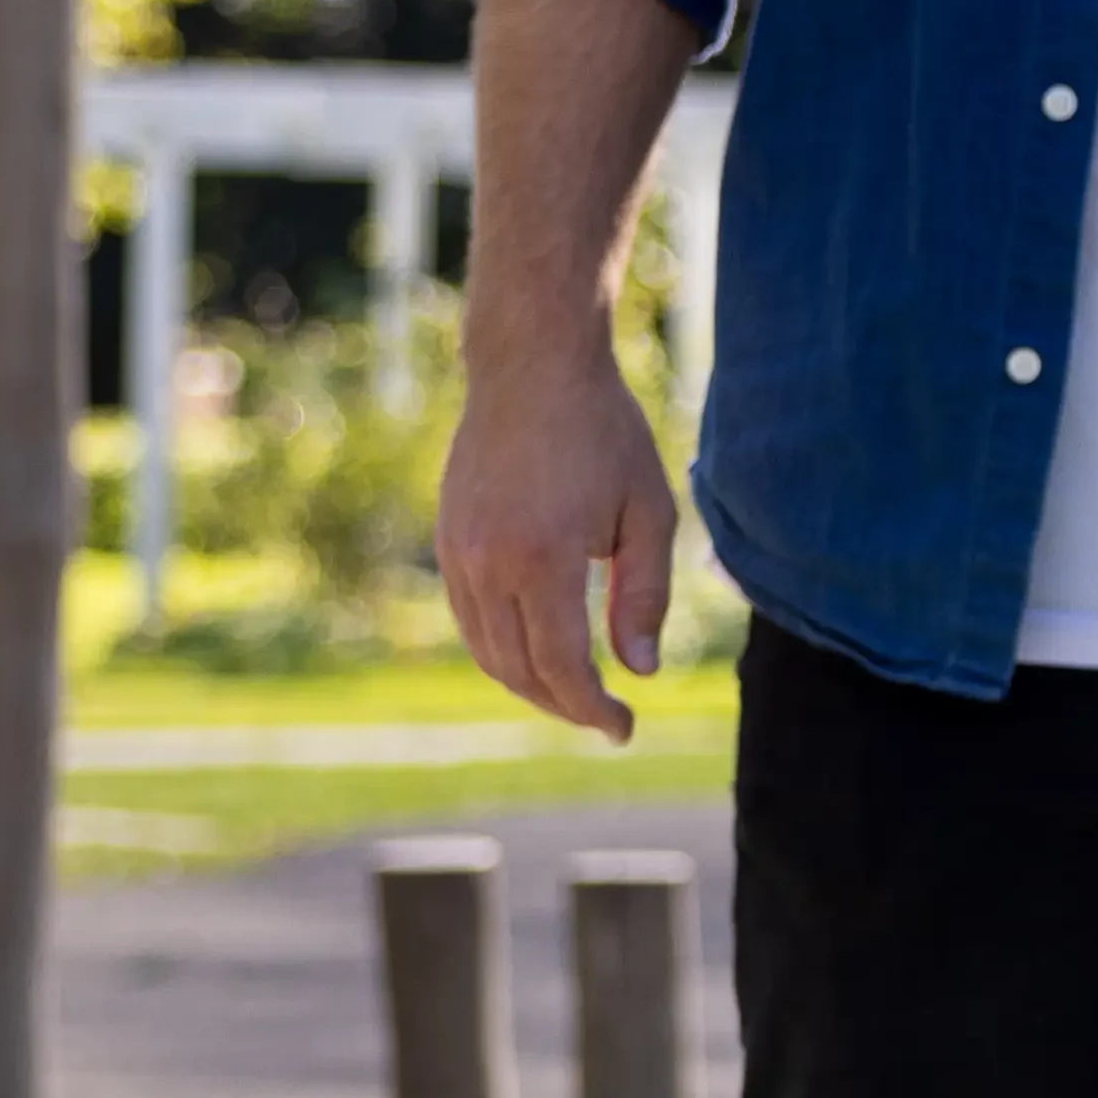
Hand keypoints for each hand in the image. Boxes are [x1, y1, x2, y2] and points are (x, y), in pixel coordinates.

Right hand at [433, 318, 681, 741]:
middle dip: (565, 706)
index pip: (562, 668)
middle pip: (520, 671)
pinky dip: (502, 649)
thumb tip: (639, 671)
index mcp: (543, 559)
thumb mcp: (649, 512)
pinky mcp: (448, 540)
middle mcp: (489, 563)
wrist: (532, 368)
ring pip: (487, 651)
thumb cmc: (604, 434)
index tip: (624, 729)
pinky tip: (540, 652)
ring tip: (577, 695)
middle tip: (608, 718)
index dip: (593, 710)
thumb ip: (644, 596)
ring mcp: (459, 552)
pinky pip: (470, 619)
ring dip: (531, 685)